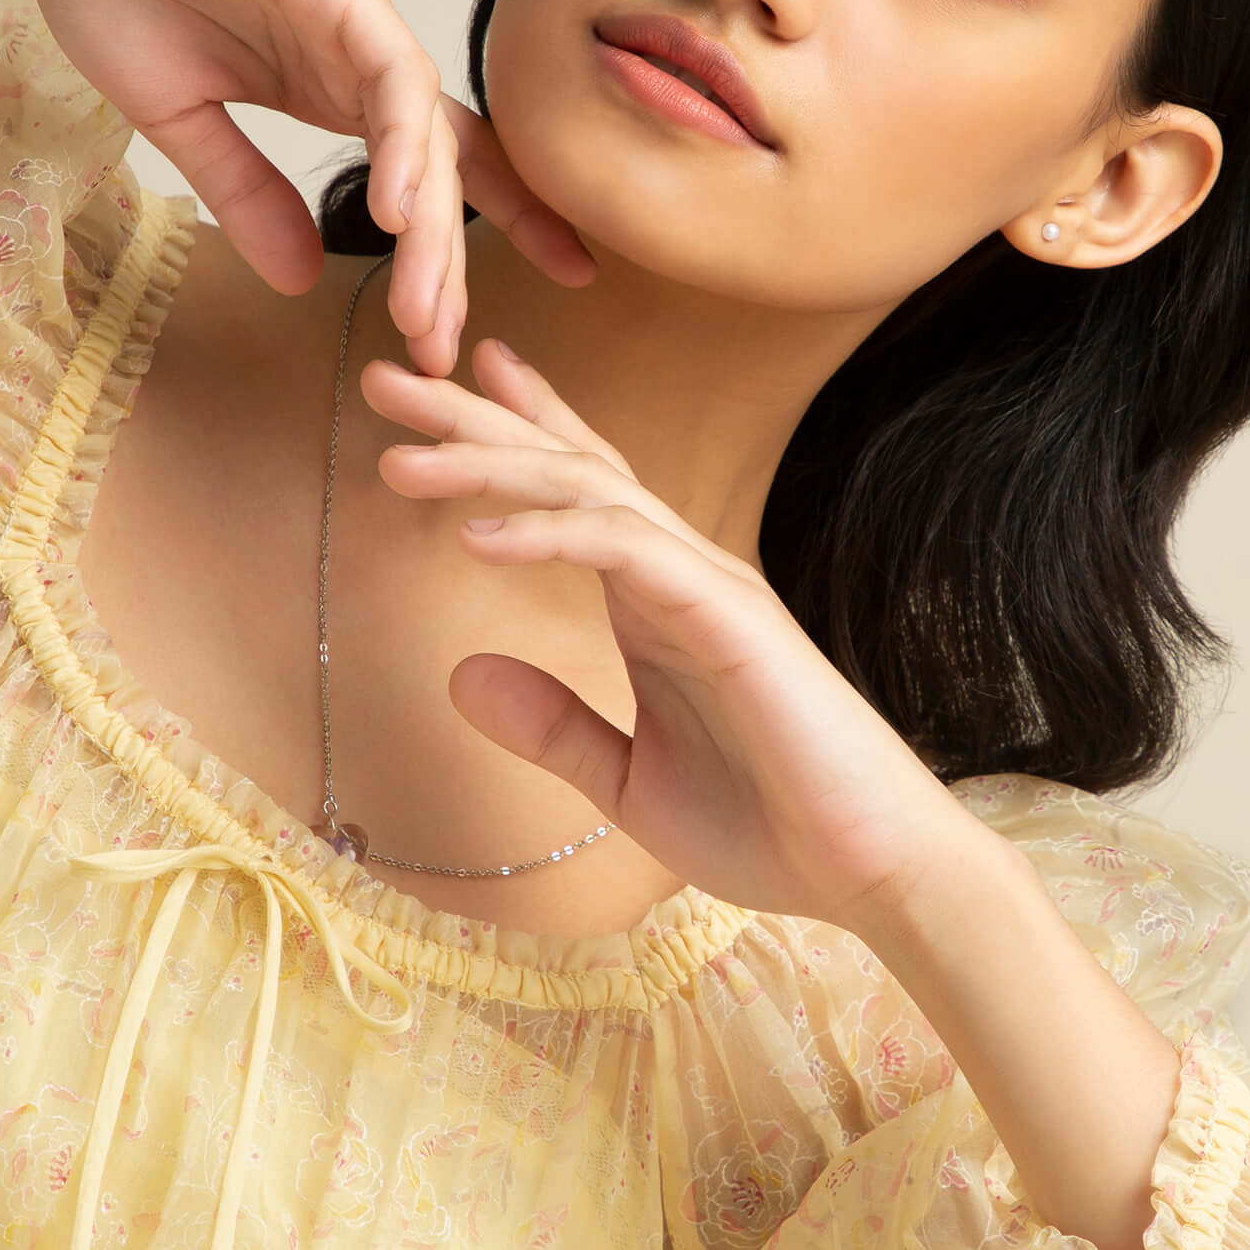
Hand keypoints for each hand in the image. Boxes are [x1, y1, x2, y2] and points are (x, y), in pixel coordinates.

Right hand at [0, 0, 592, 349]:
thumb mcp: (182, 121)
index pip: (427, 170)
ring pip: (424, 135)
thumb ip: (246, 195)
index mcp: (331, 83)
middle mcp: (362, 51)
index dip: (463, 243)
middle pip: (441, 169)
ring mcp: (354, 14)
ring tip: (427, 310)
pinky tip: (403, 215)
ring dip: (431, 229)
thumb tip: (303, 281)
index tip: (476, 325)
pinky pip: (388, 77)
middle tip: (448, 351)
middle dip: (449, 265)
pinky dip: (402, 147)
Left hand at [363, 339, 969, 924]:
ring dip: (493, 463)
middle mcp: (683, 574)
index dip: (515, 431)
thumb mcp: (625, 781)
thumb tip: (461, 675)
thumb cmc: (767, 823)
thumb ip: (552, 726)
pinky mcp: (729, 619)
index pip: (581, 490)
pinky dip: (549, 534)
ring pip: (589, 490)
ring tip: (402, 453)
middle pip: (570, 466)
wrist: (865, 871)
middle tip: (383, 378)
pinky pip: (627, 550)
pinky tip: (476, 535)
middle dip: (475, 420)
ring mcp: (709, 586)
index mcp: (659, 601)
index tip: (440, 390)